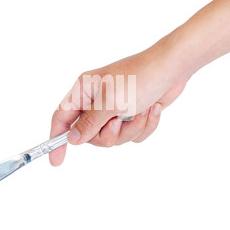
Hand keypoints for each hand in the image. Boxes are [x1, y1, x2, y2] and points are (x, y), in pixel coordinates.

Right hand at [49, 41, 187, 165]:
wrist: (173, 69)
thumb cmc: (141, 77)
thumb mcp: (111, 103)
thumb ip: (89, 123)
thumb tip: (72, 139)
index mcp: (84, 90)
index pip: (61, 117)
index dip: (56, 138)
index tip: (56, 160)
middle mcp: (96, 100)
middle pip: (90, 134)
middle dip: (109, 134)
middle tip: (119, 122)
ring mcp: (114, 107)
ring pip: (113, 137)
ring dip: (130, 129)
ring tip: (141, 111)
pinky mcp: (131, 113)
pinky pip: (131, 134)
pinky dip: (143, 126)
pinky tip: (151, 109)